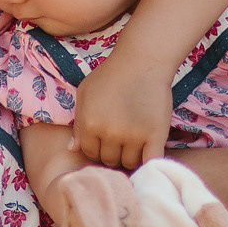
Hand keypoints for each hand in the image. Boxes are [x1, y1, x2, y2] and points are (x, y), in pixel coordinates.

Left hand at [71, 53, 171, 168]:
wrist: (142, 61)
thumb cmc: (111, 74)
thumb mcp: (85, 92)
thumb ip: (77, 122)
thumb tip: (72, 149)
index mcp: (89, 124)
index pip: (90, 153)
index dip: (97, 150)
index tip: (105, 144)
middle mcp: (109, 133)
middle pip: (109, 160)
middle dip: (113, 154)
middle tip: (121, 143)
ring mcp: (133, 136)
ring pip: (129, 163)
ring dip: (131, 158)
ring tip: (135, 145)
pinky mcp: (155, 135)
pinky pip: (150, 162)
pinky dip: (148, 165)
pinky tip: (147, 157)